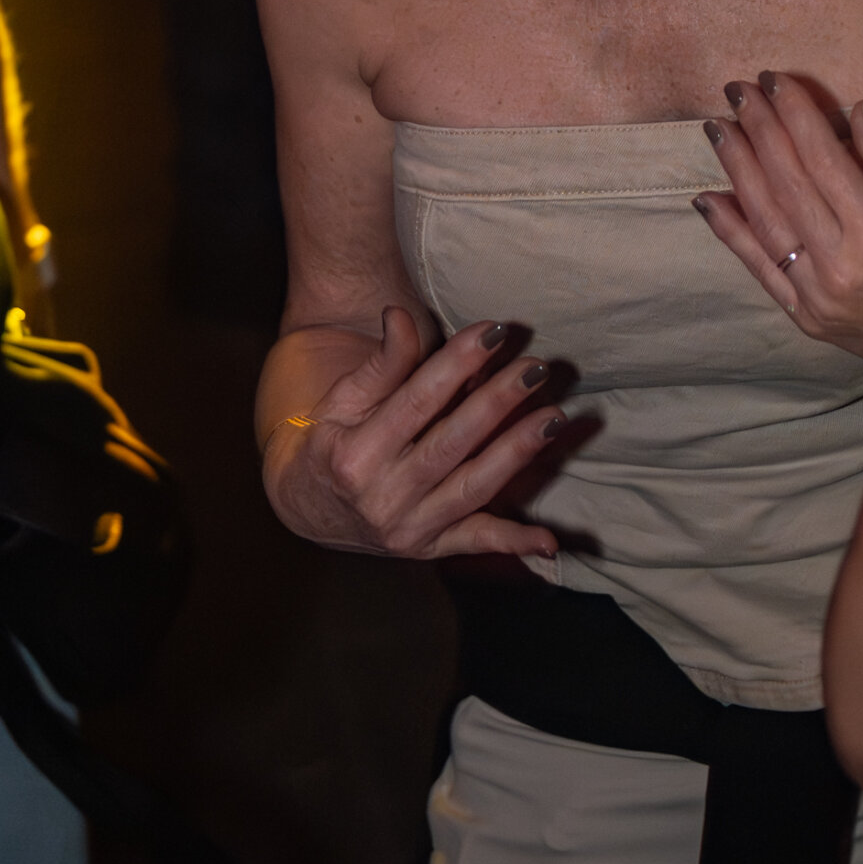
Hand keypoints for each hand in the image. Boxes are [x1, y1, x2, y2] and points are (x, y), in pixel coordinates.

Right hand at [265, 311, 567, 560]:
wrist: (308, 510)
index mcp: (356, 454)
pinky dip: (513, 543)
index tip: (494, 330)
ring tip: (554, 418)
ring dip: (517, 453)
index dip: (457, 363)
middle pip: (452, 443)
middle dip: (498, 403)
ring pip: (473, 488)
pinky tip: (548, 540)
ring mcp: (408, 528)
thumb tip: (400, 315)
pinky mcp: (428, 548)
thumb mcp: (343, 401)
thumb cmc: (332, 443)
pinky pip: (475, 543)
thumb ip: (380, 364)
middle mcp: (383, 497)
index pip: (417, 401)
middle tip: (535, 367)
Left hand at [696, 70, 862, 371]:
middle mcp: (841, 264)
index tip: (774, 81)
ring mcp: (819, 297)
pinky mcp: (808, 319)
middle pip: (786, 182)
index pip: (822, 158)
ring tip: (718, 129)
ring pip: (765, 219)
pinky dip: (731, 232)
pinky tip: (708, 199)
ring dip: (737, 169)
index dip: (794, 115)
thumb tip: (856, 110)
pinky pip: (760, 268)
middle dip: (758, 130)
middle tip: (736, 90)